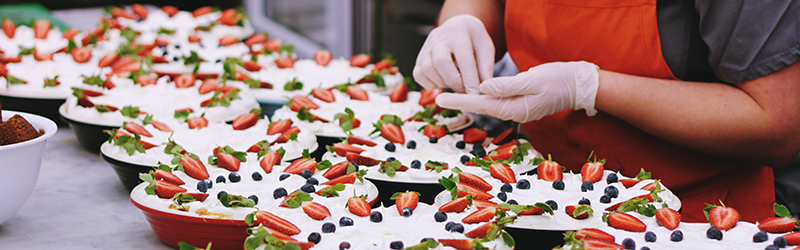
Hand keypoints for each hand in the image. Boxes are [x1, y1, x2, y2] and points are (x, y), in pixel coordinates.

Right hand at [413, 15, 494, 93]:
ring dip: (442, 83)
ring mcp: (426, 47)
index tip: (475, 95)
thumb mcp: (486, 48)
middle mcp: (440, 39)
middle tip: (464, 90)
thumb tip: (484, 88)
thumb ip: (486, 67)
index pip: (464, 59)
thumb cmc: (474, 40)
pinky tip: (443, 82)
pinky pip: (418, 75)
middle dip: (453, 81)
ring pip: (427, 70)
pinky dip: (430, 84)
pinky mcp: (419, 57)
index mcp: (460, 34)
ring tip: (455, 84)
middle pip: (440, 62)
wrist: (458, 27)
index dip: (469, 79)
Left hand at [435, 61, 599, 122]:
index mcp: (515, 108)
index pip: (480, 104)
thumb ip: (507, 86)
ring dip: (470, 101)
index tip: (440, 99)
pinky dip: (484, 98)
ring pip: (489, 105)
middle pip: (481, 107)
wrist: (580, 86)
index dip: (459, 101)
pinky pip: (498, 102)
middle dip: (460, 102)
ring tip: (450, 96)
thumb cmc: (559, 80)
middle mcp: (514, 113)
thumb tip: (483, 88)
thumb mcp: (533, 80)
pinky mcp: (520, 104)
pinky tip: (475, 93)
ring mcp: (517, 110)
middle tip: (437, 97)